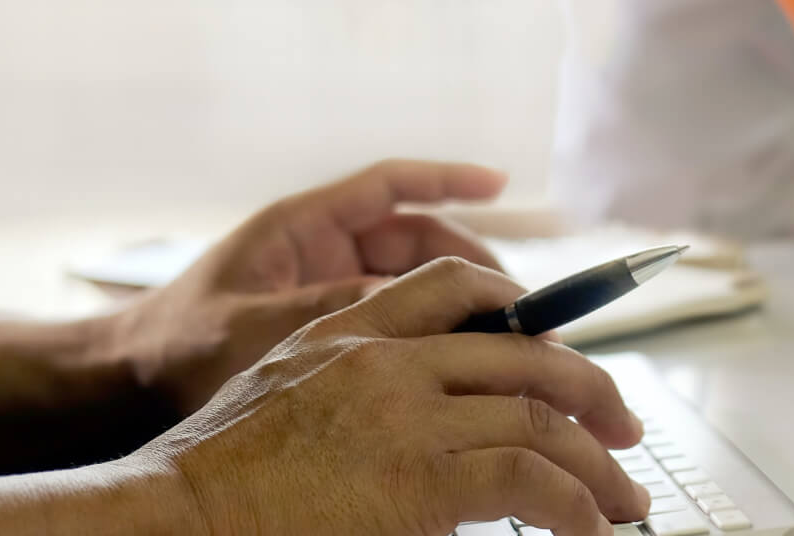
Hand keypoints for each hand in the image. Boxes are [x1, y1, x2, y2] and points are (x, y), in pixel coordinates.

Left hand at [114, 160, 509, 413]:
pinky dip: (430, 333)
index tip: (501, 184)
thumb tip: (416, 306)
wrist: (127, 386)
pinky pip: (395, 317)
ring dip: (458, 306)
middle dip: (470, 267)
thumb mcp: (258, 326)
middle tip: (521, 309)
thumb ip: (336, 310)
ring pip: (414, 283)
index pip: (390, 186)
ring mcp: (327, 283)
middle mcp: (322, 246)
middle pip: (418, 241)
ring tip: (505, 345)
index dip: (448, 178)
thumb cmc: (177, 347)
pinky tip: (464, 363)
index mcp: (302, 225)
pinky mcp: (329, 323)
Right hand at [144, 257, 651, 535]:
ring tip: (623, 498)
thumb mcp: (283, 400)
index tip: (563, 348)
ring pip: (541, 418)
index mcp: (346, 331)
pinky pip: (531, 481)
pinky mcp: (420, 477)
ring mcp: (404, 413)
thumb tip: (424, 418)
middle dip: (589, 391)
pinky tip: (591, 528)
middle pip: (523, 350)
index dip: (527, 309)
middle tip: (625, 428)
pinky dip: (578, 506)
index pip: (458, 282)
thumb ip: (355, 389)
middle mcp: (384, 358)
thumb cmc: (209, 483)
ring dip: (598, 464)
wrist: (168, 521)